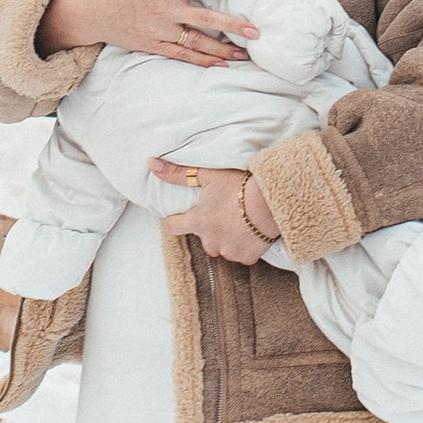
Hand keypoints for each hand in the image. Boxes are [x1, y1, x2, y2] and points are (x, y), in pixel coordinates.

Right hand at [36, 0, 258, 67]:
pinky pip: (182, 56)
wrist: (86, 12)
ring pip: (197, 44)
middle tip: (257, 31)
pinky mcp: (153, 46)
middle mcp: (166, 12)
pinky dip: (201, 62)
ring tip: (245, 56)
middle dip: (233, 26)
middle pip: (206, 20)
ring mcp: (160, 32)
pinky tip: (219, 65)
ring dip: (222, 51)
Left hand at [155, 165, 278, 265]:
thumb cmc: (240, 186)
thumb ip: (177, 173)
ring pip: (221, 248)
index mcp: (198, 222)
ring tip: (238, 221)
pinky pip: (240, 255)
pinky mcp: (246, 257)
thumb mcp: (207, 175)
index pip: (172, 227)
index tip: (181, 216)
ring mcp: (229, 251)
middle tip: (221, 213)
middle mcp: (210, 240)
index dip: (175, 221)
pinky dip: (243, 246)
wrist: (271, 201)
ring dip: (225, 238)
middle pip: (201, 238)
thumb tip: (151, 164)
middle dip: (208, 229)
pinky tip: (251, 232)